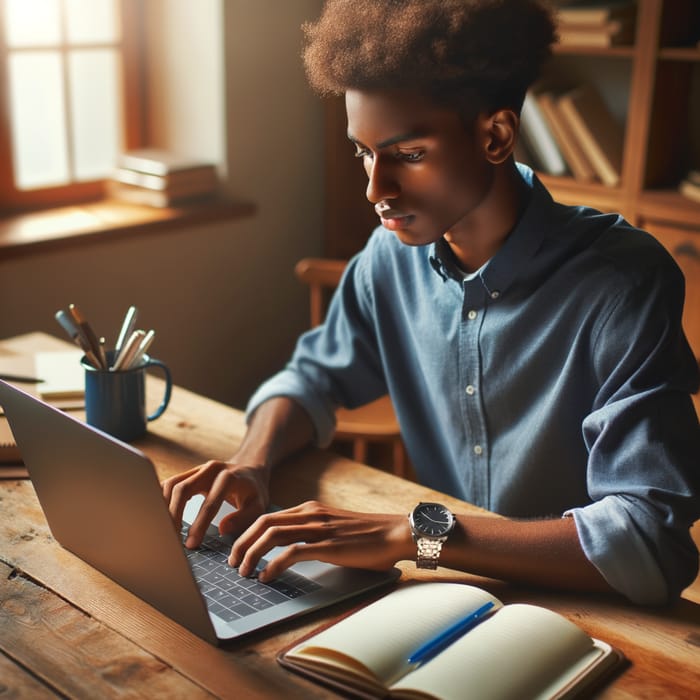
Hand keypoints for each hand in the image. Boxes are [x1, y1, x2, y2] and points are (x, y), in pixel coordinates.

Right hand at [161, 459, 269, 548]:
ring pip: (172, 484)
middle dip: (174, 515)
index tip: (191, 543)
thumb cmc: (253, 490)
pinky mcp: (189, 473)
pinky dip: (161, 498)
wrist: (249, 469)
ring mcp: (197, 469)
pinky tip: (159, 515)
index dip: (199, 524)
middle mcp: (210, 469)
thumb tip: (223, 529)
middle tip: (171, 538)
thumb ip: (244, 518)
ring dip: (164, 507)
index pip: (210, 502)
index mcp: (228, 477)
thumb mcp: (258, 504)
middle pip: (183, 488)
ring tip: (163, 530)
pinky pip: (170, 483)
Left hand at [230, 500, 410, 580]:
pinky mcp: (327, 545)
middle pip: (263, 522)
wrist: (396, 533)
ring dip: (251, 553)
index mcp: (310, 508)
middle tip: (232, 562)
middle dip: (241, 542)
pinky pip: (292, 552)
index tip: (237, 549)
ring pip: (272, 534)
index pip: (268, 516)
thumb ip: (313, 532)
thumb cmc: (369, 535)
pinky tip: (267, 577)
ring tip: (244, 571)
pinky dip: (273, 564)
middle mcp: (311, 514)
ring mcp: (319, 528)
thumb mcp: (334, 527)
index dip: (247, 532)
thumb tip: (291, 549)